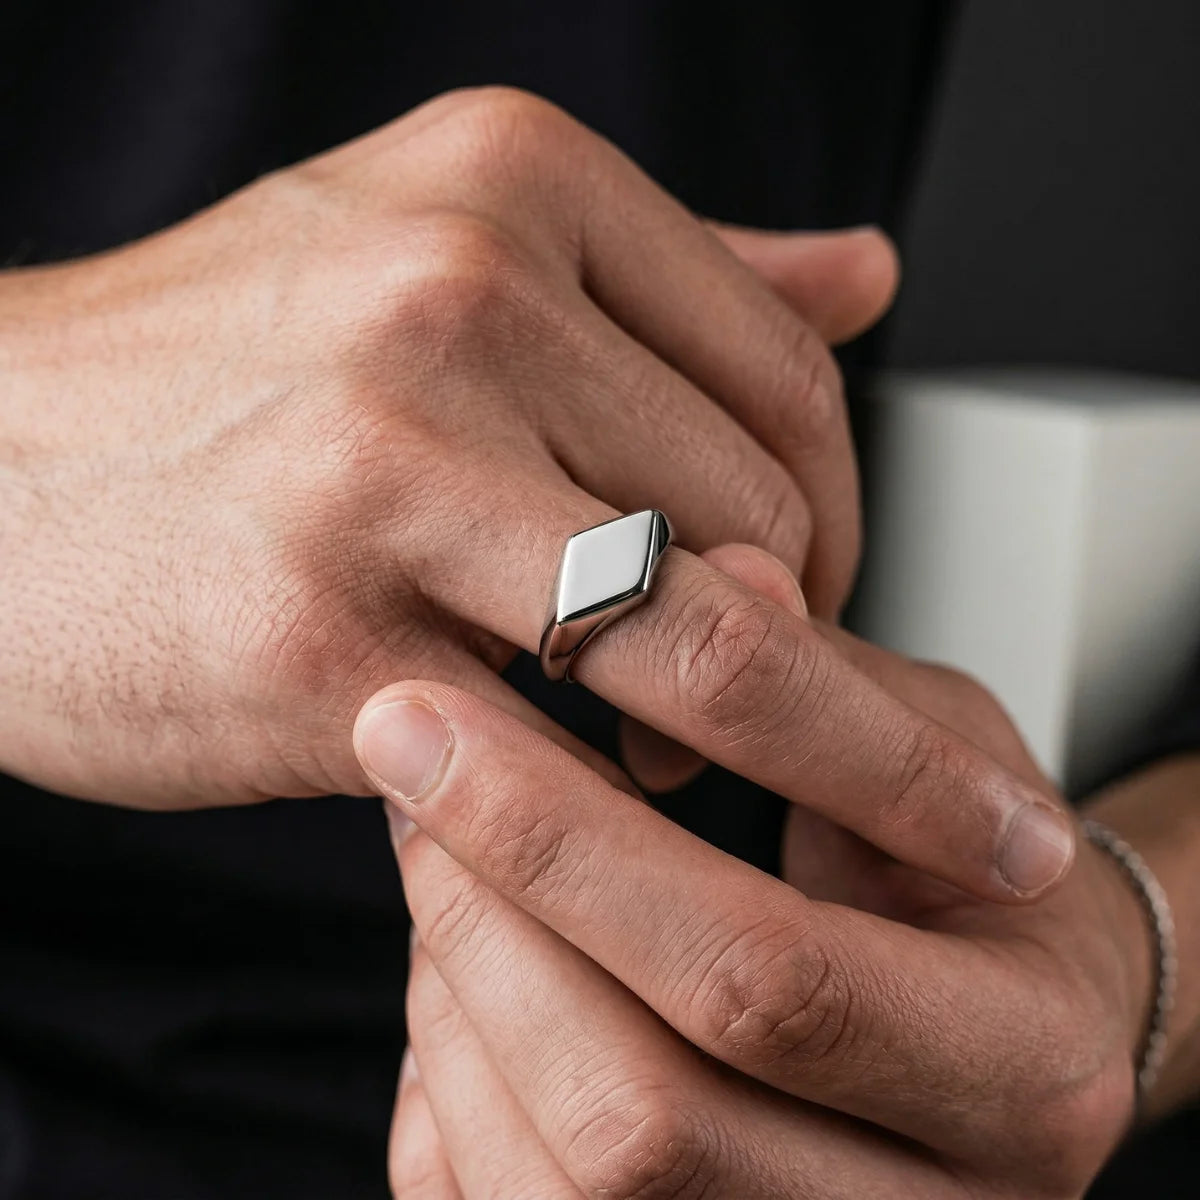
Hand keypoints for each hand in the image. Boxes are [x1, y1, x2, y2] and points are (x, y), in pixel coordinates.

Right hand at [0, 85, 898, 808]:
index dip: (833, 514)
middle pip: (764, 510)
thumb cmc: (220, 382)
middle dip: (794, 640)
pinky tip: (564, 786)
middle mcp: (453, 285)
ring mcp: (383, 459)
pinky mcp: (319, 638)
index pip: (787, 374)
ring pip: (700, 633)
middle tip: (742, 699)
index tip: (805, 594)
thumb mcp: (436, 254)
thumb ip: (676, 275)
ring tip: (665, 754)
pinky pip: (555, 751)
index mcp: (508, 180)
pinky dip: (599, 794)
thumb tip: (872, 274)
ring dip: (725, 729)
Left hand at [359, 553, 1146, 1197]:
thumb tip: (684, 575)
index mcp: (1024, 1071)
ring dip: (455, 1000)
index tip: (430, 728)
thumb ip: (818, 673)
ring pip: (560, 1187)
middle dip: (487, 926)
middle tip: (413, 781)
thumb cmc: (973, 873)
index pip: (764, 978)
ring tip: (442, 860)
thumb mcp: (942, 746)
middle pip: (639, 1116)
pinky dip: (450, 1087)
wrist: (1012, 1016)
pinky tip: (466, 972)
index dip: (569, 849)